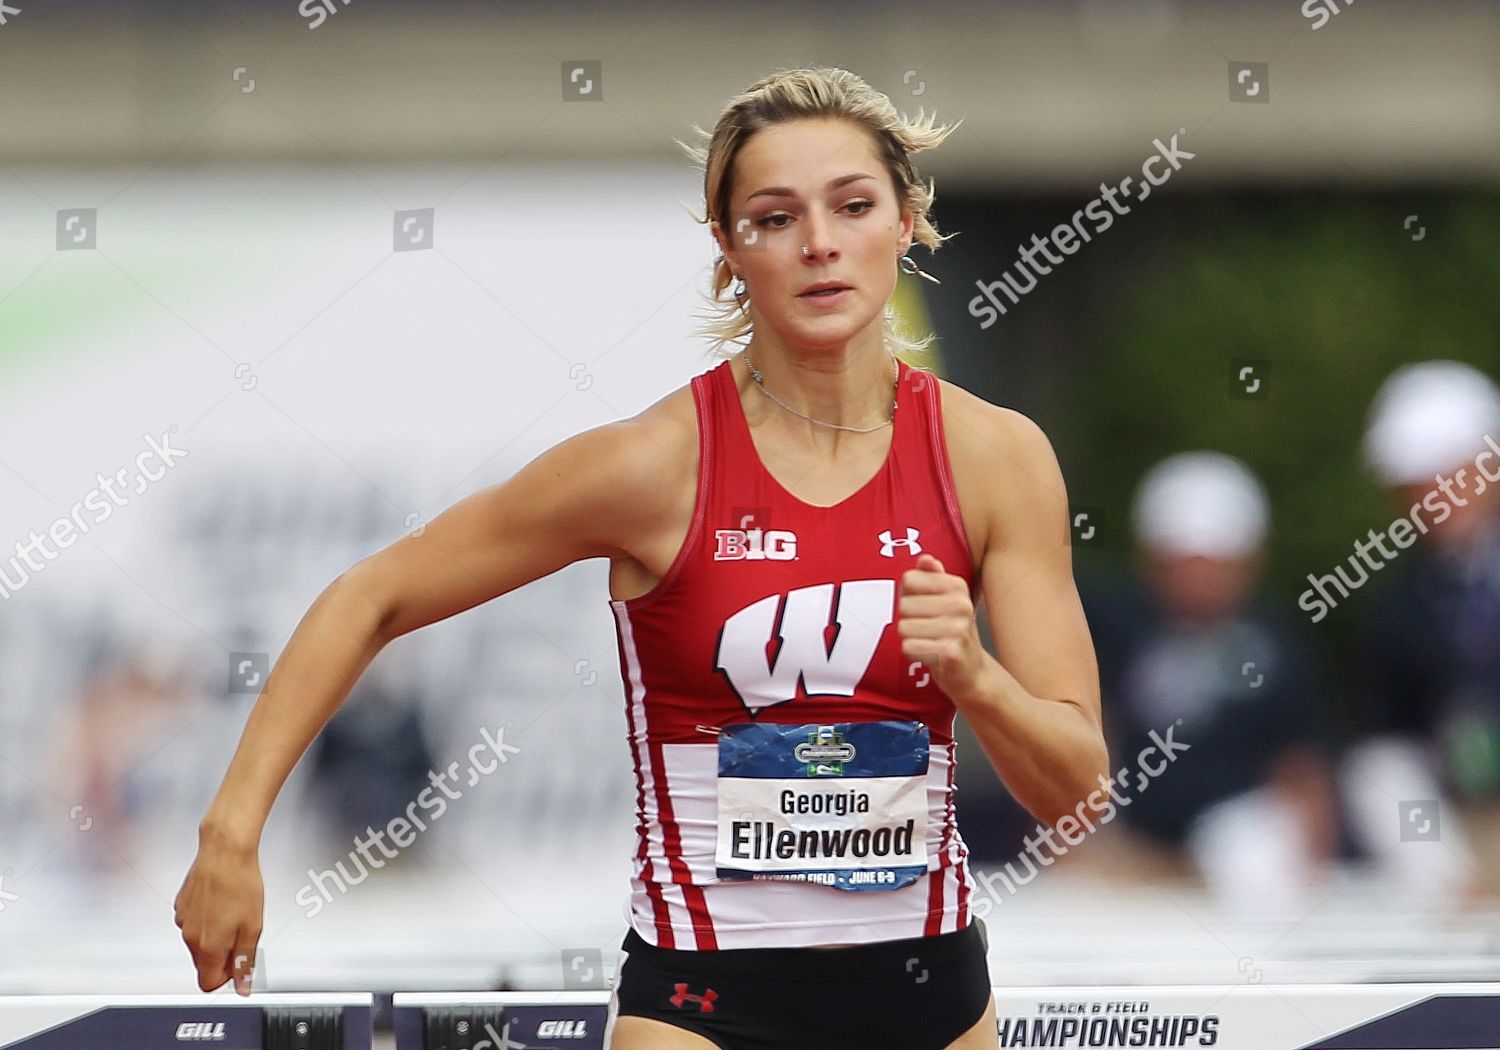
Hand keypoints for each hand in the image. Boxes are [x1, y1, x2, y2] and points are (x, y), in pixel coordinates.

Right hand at [173, 833, 263, 994]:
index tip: (238, 963)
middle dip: (223, 954)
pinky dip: (207, 918)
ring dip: (216, 934)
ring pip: (199, 942)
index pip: (208, 984)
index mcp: (207, 946)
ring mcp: (183, 920)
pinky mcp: (181, 905)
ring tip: (233, 910)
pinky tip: (221, 900)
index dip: (226, 977)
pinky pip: (194, 923)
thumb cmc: (241, 882)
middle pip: (203, 963)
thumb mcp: (253, 927)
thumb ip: (245, 961)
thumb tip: (242, 986)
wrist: (225, 850)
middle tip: (242, 930)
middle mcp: (189, 936)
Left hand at [897, 553, 988, 702]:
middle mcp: (960, 605)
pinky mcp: (950, 653)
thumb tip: (925, 559)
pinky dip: (913, 653)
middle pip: (903, 605)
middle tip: (927, 630)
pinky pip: (909, 647)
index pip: (909, 579)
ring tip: (929, 642)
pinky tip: (930, 655)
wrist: (972, 672)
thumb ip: (933, 577)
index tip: (924, 608)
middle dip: (908, 620)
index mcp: (957, 587)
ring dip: (910, 638)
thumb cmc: (953, 633)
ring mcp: (958, 629)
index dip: (909, 596)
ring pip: (903, 627)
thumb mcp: (946, 601)